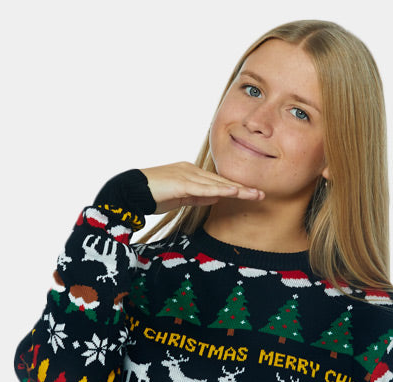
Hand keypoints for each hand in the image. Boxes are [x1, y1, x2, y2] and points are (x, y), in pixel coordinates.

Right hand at [138, 161, 263, 213]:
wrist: (130, 191)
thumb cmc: (152, 196)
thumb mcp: (179, 198)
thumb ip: (197, 196)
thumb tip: (215, 198)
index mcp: (191, 174)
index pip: (217, 183)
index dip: (235, 189)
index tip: (252, 194)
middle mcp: (191, 171)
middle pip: (221, 181)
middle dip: (242, 188)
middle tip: (262, 194)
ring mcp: (186, 175)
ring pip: (217, 184)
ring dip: (237, 190)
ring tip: (255, 195)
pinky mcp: (181, 183)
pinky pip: (204, 188)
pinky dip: (220, 190)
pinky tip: (233, 192)